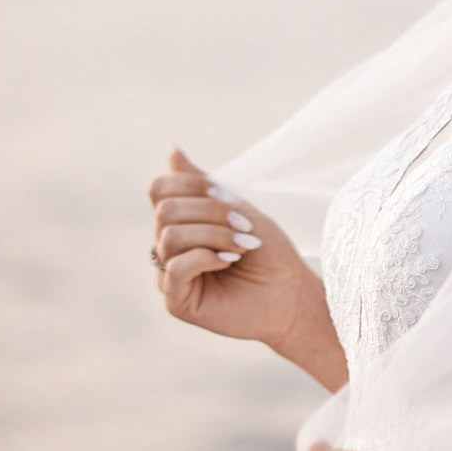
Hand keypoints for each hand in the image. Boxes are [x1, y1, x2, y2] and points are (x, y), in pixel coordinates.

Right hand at [147, 149, 335, 368]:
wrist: (291, 293)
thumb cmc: (268, 252)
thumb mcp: (235, 208)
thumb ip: (201, 183)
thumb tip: (172, 148)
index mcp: (180, 222)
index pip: (160, 189)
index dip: (192, 185)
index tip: (230, 197)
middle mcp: (168, 247)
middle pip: (165, 210)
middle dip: (210, 212)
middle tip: (245, 226)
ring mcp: (168, 275)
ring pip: (170, 237)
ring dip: (214, 235)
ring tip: (243, 246)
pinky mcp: (176, 302)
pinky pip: (175, 267)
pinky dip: (206, 258)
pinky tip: (228, 262)